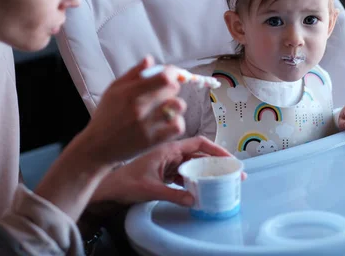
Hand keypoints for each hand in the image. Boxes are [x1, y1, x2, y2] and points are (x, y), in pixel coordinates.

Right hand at [81, 55, 186, 164]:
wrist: (97, 146)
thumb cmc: (106, 115)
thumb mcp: (113, 90)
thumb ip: (133, 74)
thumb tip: (150, 59)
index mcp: (129, 92)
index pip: (163, 76)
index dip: (172, 72)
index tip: (171, 74)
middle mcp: (139, 107)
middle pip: (172, 88)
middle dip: (172, 87)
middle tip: (164, 92)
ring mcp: (147, 125)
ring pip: (178, 106)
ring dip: (175, 105)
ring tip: (166, 108)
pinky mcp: (153, 140)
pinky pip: (178, 126)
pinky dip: (176, 122)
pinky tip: (167, 122)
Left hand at [92, 136, 246, 206]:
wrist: (110, 187)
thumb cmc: (126, 183)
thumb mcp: (151, 189)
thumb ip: (174, 195)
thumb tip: (195, 200)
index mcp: (169, 149)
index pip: (198, 143)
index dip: (217, 150)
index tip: (230, 160)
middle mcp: (171, 153)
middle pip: (200, 154)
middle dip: (217, 162)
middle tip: (234, 174)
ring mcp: (168, 162)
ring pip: (194, 163)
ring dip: (208, 171)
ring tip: (224, 181)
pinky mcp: (165, 172)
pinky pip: (186, 173)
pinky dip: (196, 179)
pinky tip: (203, 188)